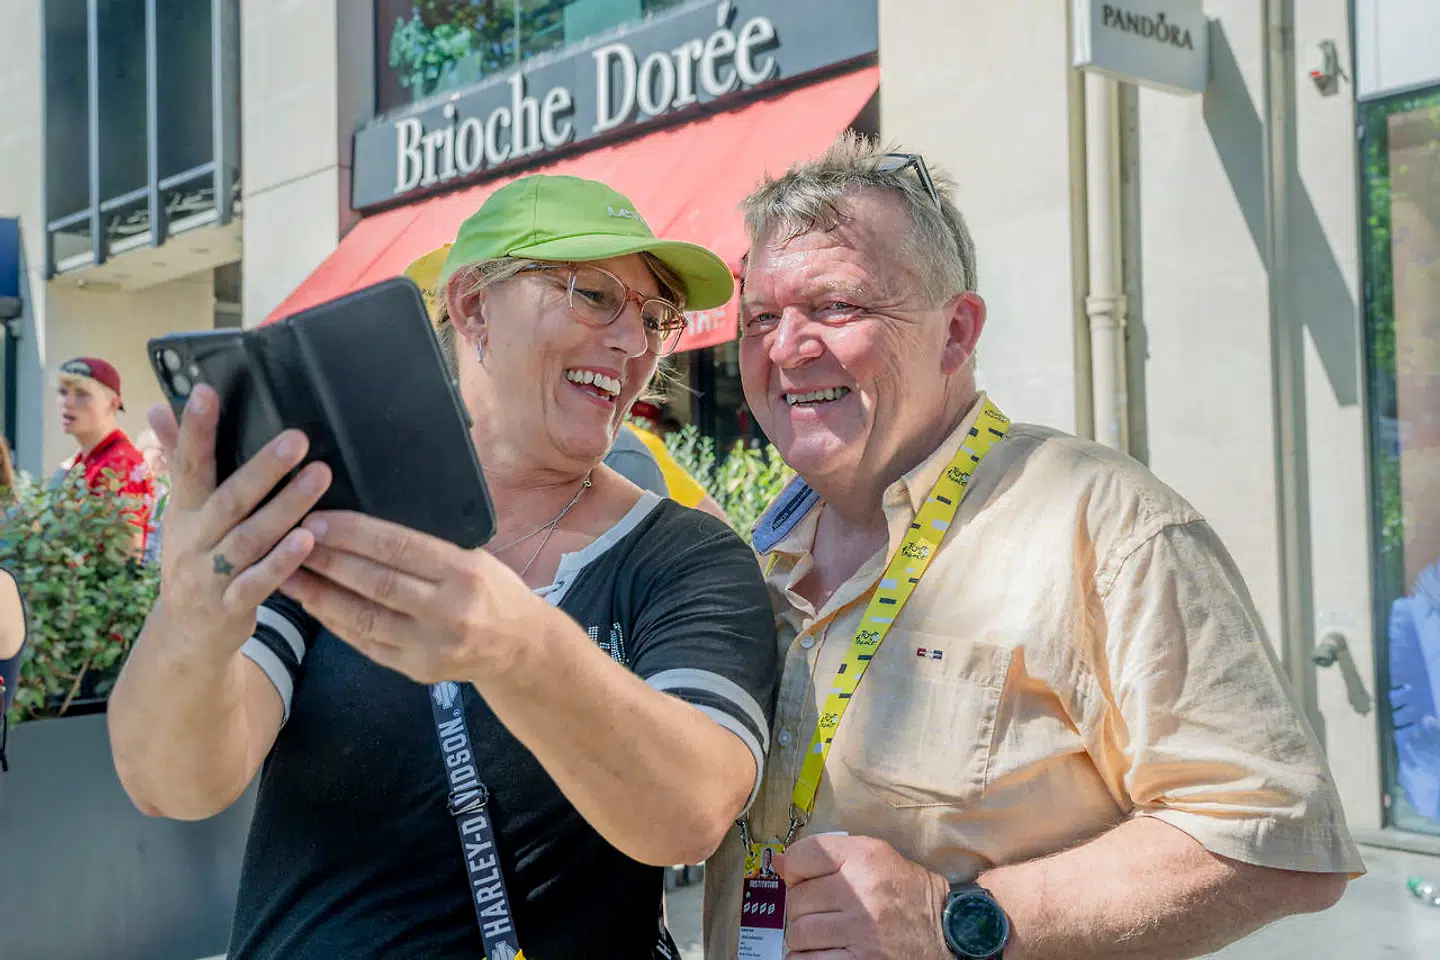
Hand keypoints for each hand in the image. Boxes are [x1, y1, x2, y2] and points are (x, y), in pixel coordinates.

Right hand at [145, 385, 331, 655]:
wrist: (186, 636)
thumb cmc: (197, 559)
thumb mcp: (184, 514)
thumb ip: (181, 463)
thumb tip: (160, 408)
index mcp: (182, 512)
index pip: (187, 465)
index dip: (194, 430)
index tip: (206, 391)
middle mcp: (193, 541)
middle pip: (228, 499)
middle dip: (262, 468)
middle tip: (298, 437)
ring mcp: (211, 576)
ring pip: (251, 538)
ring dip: (286, 507)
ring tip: (320, 477)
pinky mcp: (232, 607)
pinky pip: (259, 583)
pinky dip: (283, 562)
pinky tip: (310, 539)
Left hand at [281, 511, 542, 684]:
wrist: (522, 647)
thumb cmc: (495, 590)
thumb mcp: (475, 555)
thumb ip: (428, 545)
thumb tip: (363, 522)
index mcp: (465, 573)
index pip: (398, 547)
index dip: (352, 533)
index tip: (316, 520)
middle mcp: (449, 611)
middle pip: (375, 582)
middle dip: (327, 561)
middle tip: (289, 542)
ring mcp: (431, 646)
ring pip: (363, 617)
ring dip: (320, 595)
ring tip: (288, 576)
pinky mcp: (417, 670)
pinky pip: (366, 643)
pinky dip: (335, 623)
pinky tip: (314, 605)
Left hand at [778, 834, 951, 959]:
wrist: (947, 932)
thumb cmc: (907, 894)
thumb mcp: (876, 859)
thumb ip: (830, 856)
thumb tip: (780, 862)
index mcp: (866, 857)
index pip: (803, 856)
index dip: (795, 870)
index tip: (803, 880)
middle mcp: (862, 891)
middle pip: (797, 898)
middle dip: (801, 908)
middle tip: (820, 913)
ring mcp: (861, 930)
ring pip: (798, 932)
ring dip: (803, 937)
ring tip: (823, 936)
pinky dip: (806, 959)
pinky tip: (821, 954)